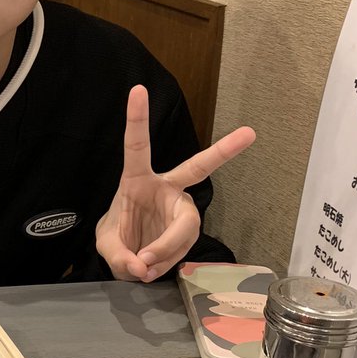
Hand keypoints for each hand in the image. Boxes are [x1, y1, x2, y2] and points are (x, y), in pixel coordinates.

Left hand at [95, 85, 255, 282]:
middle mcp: (165, 187)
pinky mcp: (188, 229)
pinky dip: (166, 262)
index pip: (137, 146)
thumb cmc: (117, 238)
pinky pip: (183, 248)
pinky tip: (152, 268)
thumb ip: (119, 256)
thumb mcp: (106, 247)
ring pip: (185, 227)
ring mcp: (180, 208)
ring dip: (165, 250)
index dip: (137, 119)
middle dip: (223, 150)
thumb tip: (143, 265)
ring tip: (144, 265)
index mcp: (136, 179)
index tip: (137, 89)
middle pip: (197, 170)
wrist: (130, 256)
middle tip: (250, 133)